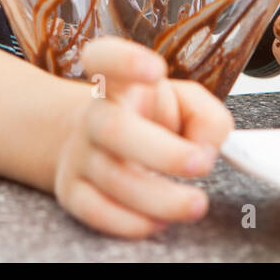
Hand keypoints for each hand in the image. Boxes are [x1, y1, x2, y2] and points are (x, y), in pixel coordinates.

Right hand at [53, 37, 234, 238]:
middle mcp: (95, 116)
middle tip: (201, 164)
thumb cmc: (149, 121)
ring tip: (194, 203)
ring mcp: (80, 154)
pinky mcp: (73, 189)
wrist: (95, 144)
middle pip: (115, 129)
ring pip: (112, 178)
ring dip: (160, 198)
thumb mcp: (184, 104)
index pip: (104, 58)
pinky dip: (130, 222)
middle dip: (162, 153)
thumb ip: (207, 118)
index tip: (156, 70)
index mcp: (120, 84)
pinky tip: (158, 221)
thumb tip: (206, 150)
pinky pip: (95, 210)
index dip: (124, 61)